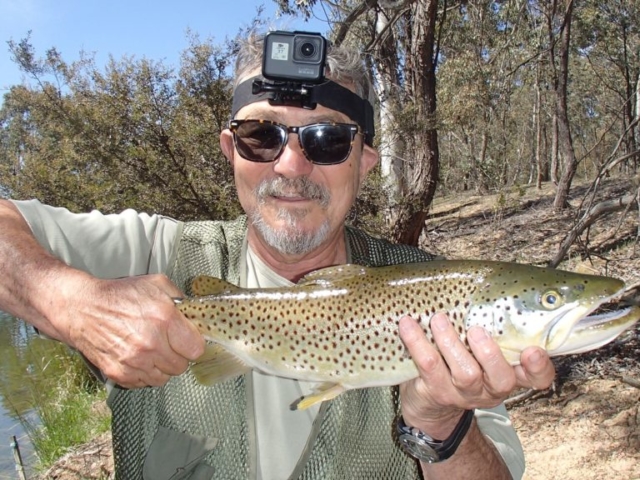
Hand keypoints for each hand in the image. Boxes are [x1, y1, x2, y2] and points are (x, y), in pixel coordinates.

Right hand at [57, 274, 204, 388]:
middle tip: (167, 344)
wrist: (81, 309)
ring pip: (164, 378)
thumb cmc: (119, 294)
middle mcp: (151, 344)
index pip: (196, 349)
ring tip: (152, 350)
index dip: (192, 344)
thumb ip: (180, 298)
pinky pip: (144, 383)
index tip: (186, 339)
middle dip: (177, 355)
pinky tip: (138, 358)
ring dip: (161, 367)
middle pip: (181, 366)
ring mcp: (135, 362)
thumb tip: (195, 313)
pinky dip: (144, 374)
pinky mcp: (120, 374)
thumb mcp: (156, 283)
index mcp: (164, 319)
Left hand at [398, 313, 554, 436]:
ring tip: (438, 319)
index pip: (538, 378)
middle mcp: (491, 388)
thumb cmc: (461, 356)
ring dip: (451, 343)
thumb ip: (492, 320)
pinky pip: (428, 366)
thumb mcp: (481, 344)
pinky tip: (408, 324)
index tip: (532, 350)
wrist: (428, 399)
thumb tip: (489, 279)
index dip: (539, 367)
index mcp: (510, 373)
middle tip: (476, 329)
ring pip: (464, 374)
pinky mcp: (436, 391)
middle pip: (501, 379)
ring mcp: (464, 393)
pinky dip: (417, 342)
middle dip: (490, 353)